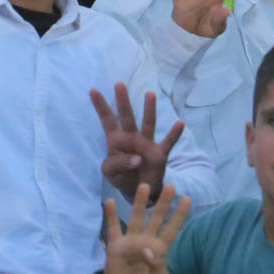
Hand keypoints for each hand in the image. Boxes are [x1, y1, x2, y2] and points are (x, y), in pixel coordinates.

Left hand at [89, 82, 184, 201]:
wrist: (138, 189)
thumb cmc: (121, 175)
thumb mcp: (110, 173)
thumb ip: (117, 164)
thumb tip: (137, 159)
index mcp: (116, 139)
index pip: (107, 120)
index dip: (100, 106)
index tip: (92, 90)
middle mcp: (131, 137)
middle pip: (127, 116)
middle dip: (122, 101)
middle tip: (119, 84)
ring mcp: (146, 143)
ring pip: (148, 123)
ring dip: (149, 109)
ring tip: (149, 94)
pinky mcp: (159, 154)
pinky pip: (168, 142)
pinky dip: (174, 134)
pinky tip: (180, 123)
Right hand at [102, 183, 190, 273]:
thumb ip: (157, 266)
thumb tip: (148, 250)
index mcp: (159, 248)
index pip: (172, 229)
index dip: (179, 215)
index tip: (187, 199)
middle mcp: (146, 239)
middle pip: (156, 218)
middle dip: (163, 203)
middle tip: (171, 187)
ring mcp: (130, 241)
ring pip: (136, 218)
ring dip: (140, 203)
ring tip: (144, 186)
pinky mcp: (116, 246)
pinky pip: (113, 228)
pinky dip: (111, 215)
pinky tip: (110, 202)